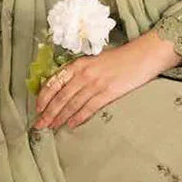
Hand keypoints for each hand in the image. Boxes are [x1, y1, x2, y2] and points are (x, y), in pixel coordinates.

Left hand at [33, 30, 181, 130]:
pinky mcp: (108, 93)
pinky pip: (89, 108)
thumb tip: (66, 87)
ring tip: (52, 126)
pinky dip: (79, 117)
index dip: (44, 96)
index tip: (38, 107)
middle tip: (40, 124)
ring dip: (60, 117)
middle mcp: (84, 73)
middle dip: (48, 112)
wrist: (143, 56)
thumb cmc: (120, 58)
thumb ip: (81, 71)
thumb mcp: (95, 60)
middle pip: (61, 96)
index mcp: (79, 63)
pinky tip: (71, 125)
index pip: (55, 81)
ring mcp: (96, 84)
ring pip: (72, 104)